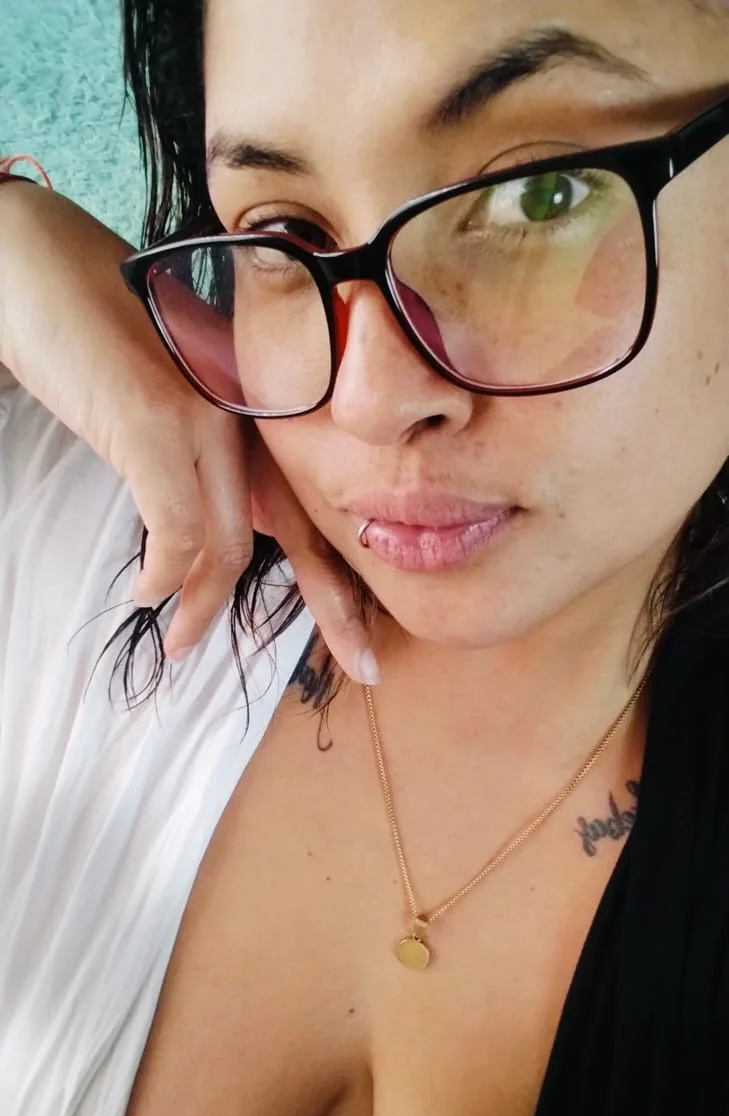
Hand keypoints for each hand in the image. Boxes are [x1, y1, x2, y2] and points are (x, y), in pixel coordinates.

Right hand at [0, 182, 377, 682]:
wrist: (32, 263)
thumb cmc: (94, 327)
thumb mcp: (168, 400)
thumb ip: (206, 455)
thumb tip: (220, 521)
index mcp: (256, 408)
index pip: (315, 503)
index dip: (345, 574)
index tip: (364, 635)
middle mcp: (247, 412)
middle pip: (309, 529)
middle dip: (339, 608)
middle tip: (363, 668)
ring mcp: (205, 417)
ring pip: (229, 544)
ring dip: (203, 607)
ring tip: (180, 641)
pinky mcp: (153, 422)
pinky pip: (174, 529)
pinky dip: (162, 575)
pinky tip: (145, 593)